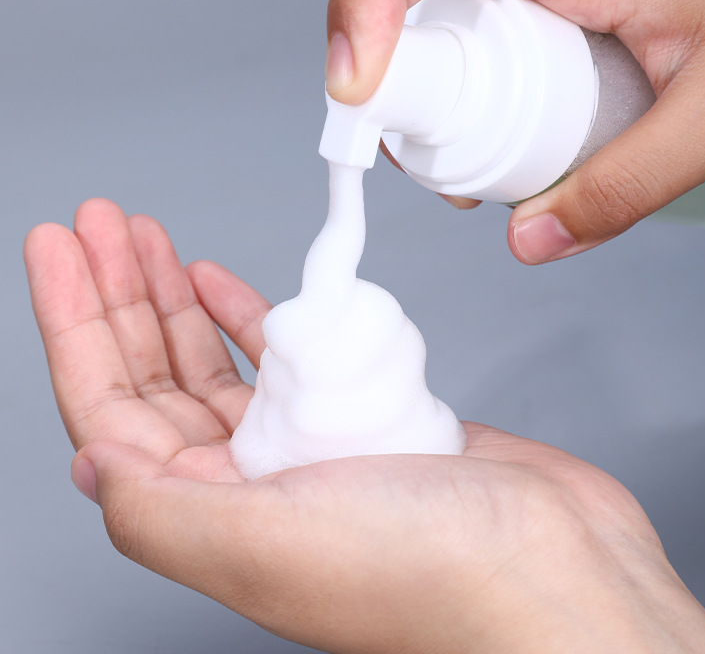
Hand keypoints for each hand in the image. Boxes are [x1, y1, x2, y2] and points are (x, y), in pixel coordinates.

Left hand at [25, 198, 704, 652]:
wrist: (551, 568)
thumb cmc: (426, 572)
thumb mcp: (266, 545)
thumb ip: (160, 511)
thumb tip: (85, 469)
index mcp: (210, 514)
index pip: (109, 405)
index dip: (75, 321)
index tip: (61, 247)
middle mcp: (247, 482)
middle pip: (154, 372)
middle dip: (120, 293)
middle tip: (100, 224)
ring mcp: (302, 445)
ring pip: (214, 357)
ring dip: (176, 296)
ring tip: (148, 240)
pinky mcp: (358, 415)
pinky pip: (283, 354)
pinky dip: (249, 314)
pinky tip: (220, 284)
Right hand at [326, 0, 704, 262]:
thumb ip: (625, 187)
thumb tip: (528, 238)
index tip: (355, 85)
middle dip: (386, 70)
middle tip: (415, 157)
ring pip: (439, 10)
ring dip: (422, 87)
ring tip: (468, 164)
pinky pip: (473, 26)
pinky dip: (458, 87)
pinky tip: (494, 140)